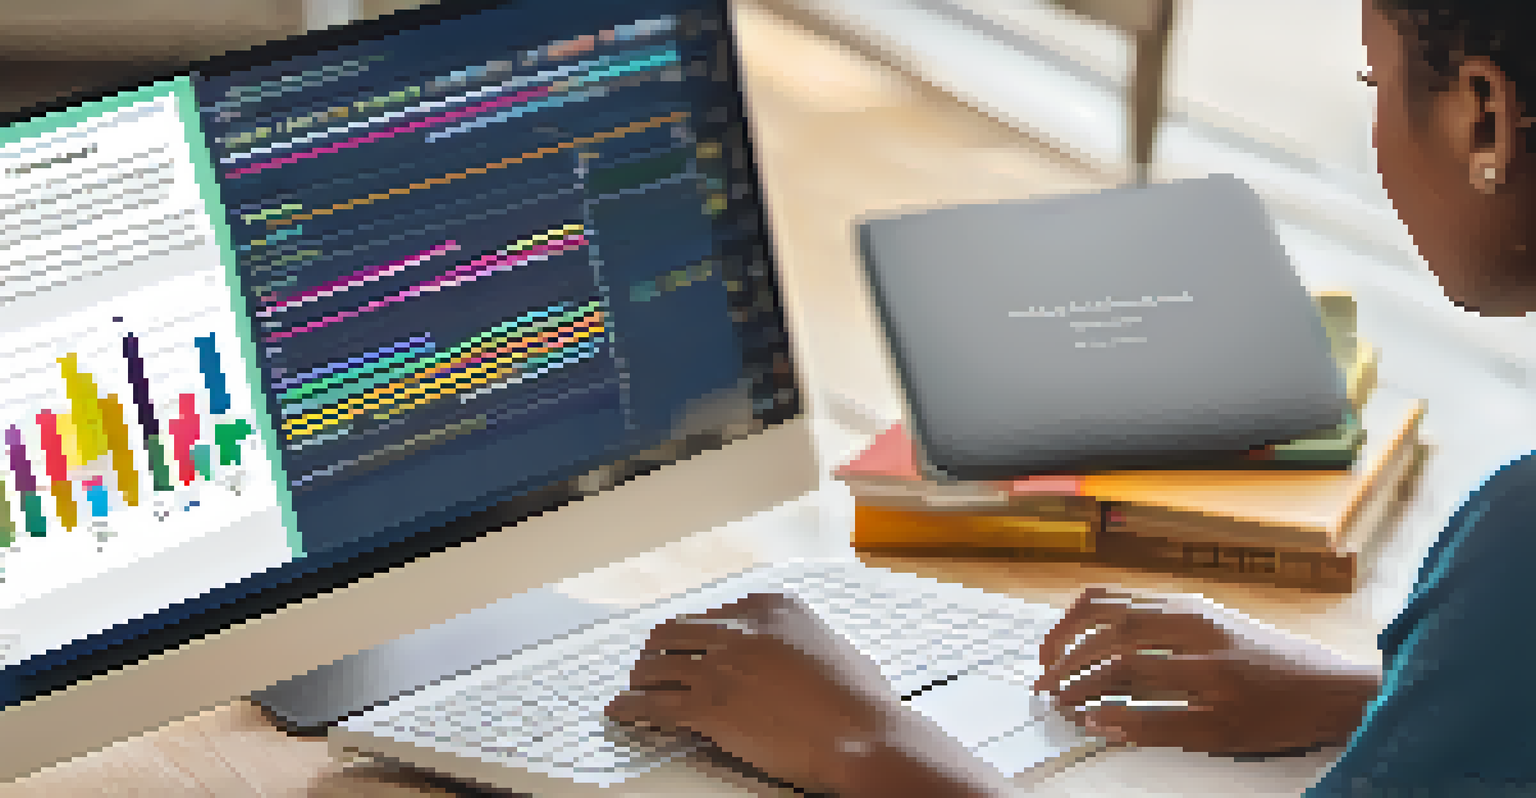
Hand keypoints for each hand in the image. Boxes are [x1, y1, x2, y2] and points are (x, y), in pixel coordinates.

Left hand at [605, 592, 894, 793]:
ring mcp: (722, 666)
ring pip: (658, 665)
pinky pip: (654, 705)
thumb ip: (804, 640)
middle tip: (652, 665)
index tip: (685, 643)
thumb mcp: (835, 647)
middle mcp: (742, 629)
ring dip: (641, 678)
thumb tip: (803, 652)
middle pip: (675, 631)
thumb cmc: (861, 701)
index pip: (713, 612)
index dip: (694, 633)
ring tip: (633, 688)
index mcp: (771, 608)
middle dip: (660, 649)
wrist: (863, 736)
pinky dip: (632, 709)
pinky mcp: (709, 706)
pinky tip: (622, 712)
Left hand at [1032, 587, 1380, 754]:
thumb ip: (1157, 623)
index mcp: (1188, 609)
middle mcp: (1197, 634)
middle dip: (1066, 664)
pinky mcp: (1223, 720)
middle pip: (1109, 638)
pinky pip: (1157, 720)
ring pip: (1126, 673)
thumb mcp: (1208, 623)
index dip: (1065, 627)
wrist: (1328, 689)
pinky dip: (1120, 723)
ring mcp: (1211, 677)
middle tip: (1046, 685)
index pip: (1106, 603)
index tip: (1046, 650)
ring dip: (1084, 691)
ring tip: (1065, 706)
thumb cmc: (1264, 656)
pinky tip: (1101, 726)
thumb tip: (1092, 635)